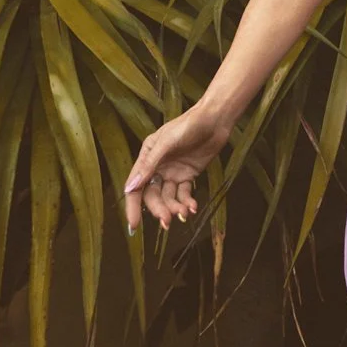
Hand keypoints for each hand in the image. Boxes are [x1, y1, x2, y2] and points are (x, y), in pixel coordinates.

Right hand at [123, 106, 229, 234]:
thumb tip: (130, 187)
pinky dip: (187, 202)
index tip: (133, 226)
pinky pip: (184, 193)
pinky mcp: (188, 174)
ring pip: (169, 197)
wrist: (215, 120)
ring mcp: (173, 172)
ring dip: (174, 207)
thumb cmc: (188, 124)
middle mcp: (158, 167)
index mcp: (147, 157)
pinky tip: (192, 207)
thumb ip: (149, 165)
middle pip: (153, 195)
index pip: (136, 186)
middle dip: (159, 209)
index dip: (132, 206)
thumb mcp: (166, 142)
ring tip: (184, 212)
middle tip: (167, 220)